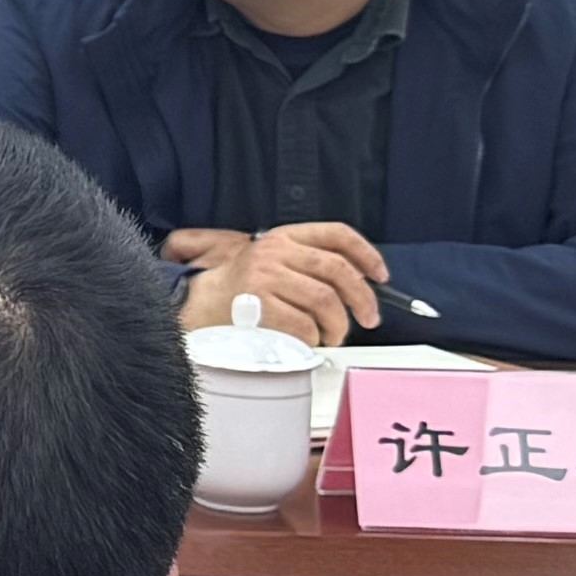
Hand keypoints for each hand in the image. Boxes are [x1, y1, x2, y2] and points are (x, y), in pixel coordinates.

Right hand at [171, 221, 386, 345]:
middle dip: (362, 299)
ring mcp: (266, 277)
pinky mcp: (259, 304)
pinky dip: (313, 339)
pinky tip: (307, 341)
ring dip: (337, 326)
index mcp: (282, 238)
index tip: (381, 276)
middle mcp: (275, 252)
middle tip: (367, 319)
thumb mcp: (270, 262)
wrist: (195, 305)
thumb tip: (355, 287)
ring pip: (326, 301)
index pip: (336, 235)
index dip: (367, 254)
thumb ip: (306, 264)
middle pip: (339, 271)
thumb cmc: (237, 290)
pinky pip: (304, 325)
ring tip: (332, 335)